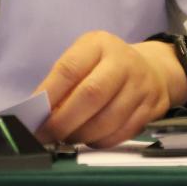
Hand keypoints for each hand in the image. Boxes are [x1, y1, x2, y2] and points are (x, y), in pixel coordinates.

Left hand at [34, 31, 174, 148]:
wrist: (152, 68)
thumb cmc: (106, 65)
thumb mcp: (85, 59)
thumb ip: (64, 82)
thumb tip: (40, 114)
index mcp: (99, 44)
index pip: (69, 69)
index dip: (50, 95)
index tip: (34, 116)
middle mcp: (123, 61)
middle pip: (91, 95)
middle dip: (64, 121)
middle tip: (48, 135)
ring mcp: (140, 85)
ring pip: (108, 119)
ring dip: (82, 135)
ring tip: (67, 138)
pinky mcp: (151, 108)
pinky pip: (122, 133)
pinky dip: (101, 141)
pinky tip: (89, 139)